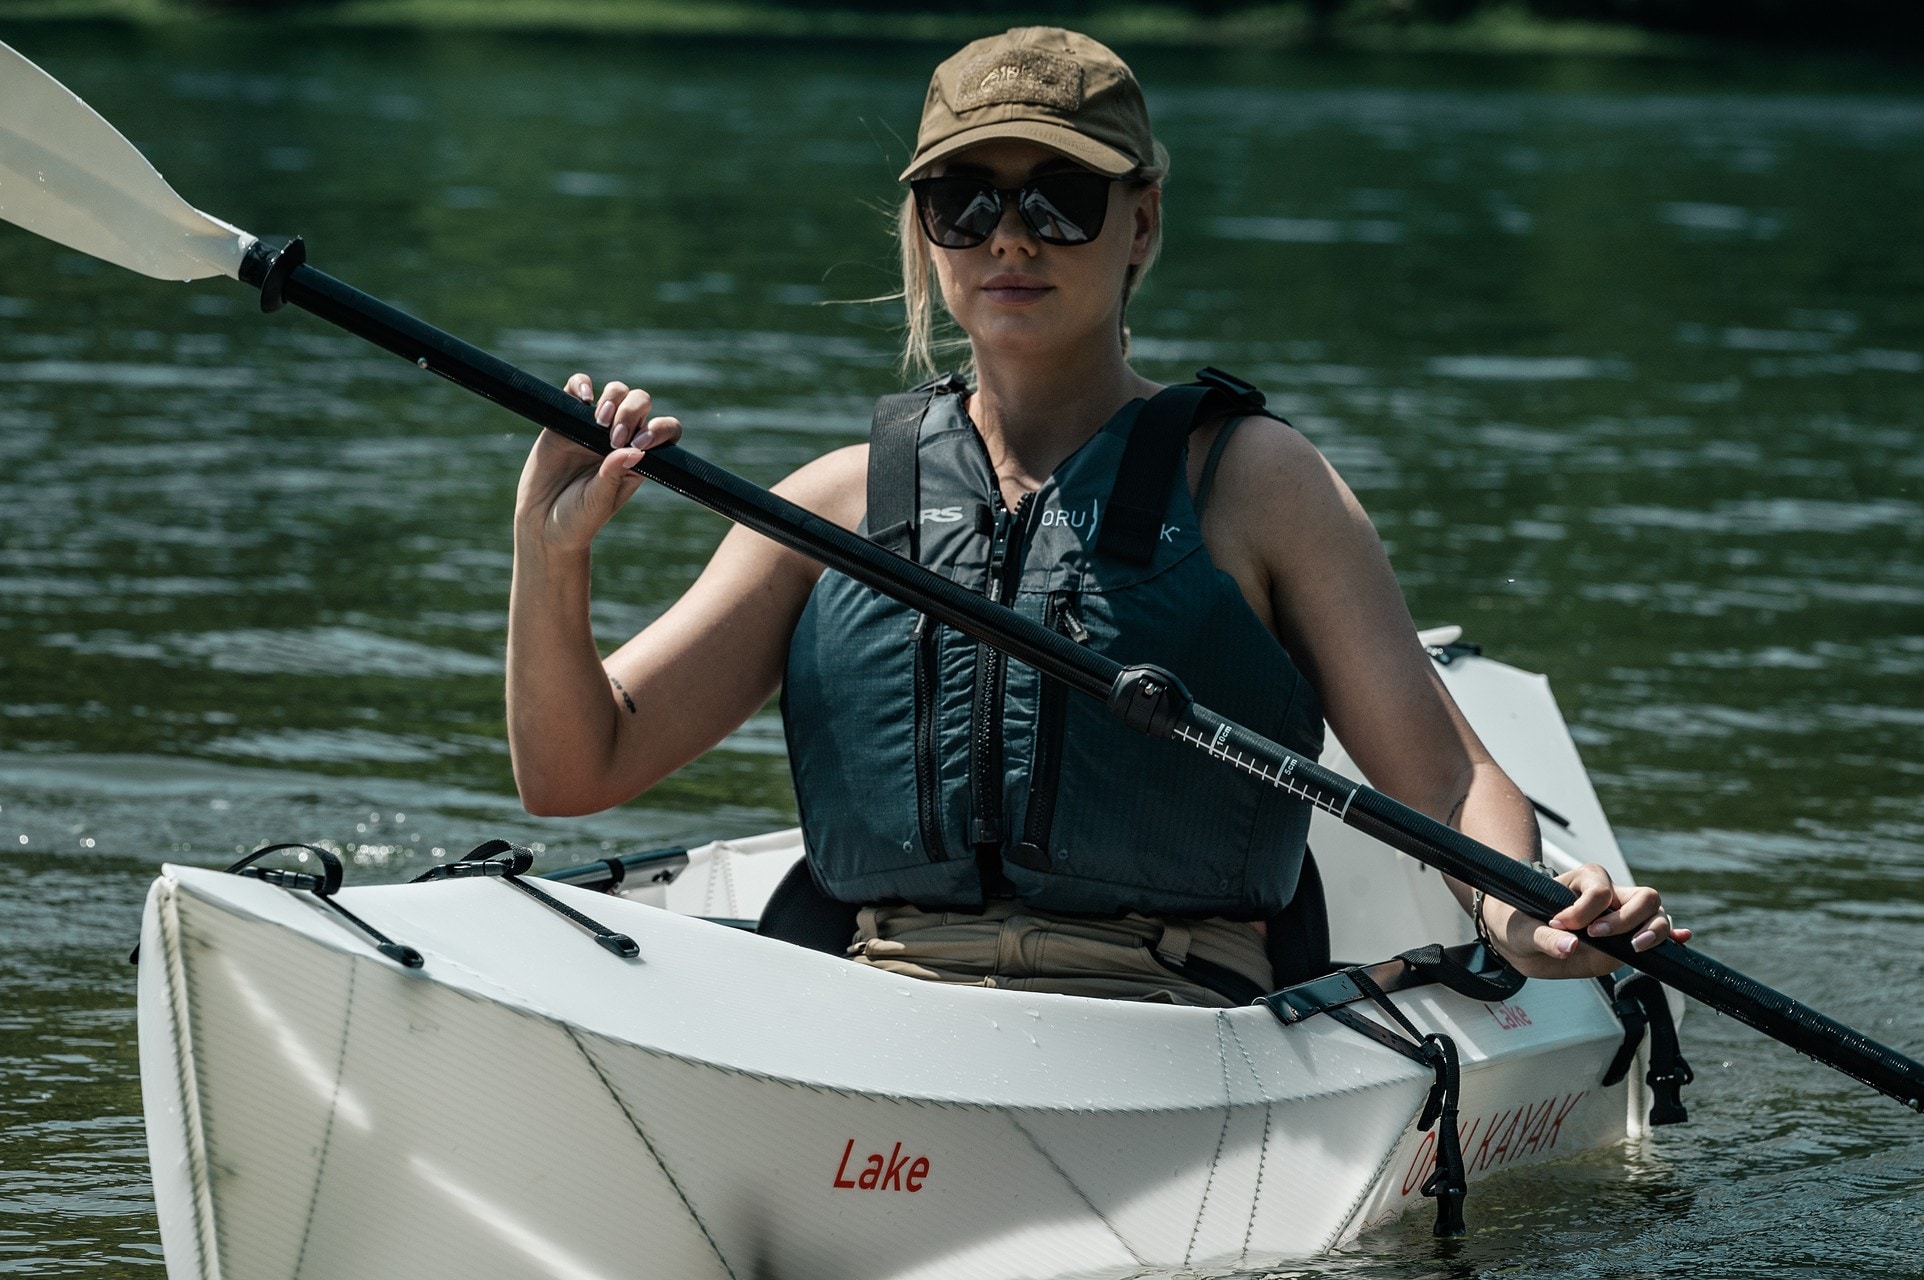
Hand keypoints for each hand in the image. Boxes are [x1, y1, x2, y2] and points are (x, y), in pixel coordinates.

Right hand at [513, 374, 682, 551]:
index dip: (660, 429)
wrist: (540, 523)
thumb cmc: (577, 519)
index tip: (641, 442)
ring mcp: (593, 426)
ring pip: (616, 392)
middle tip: (613, 439)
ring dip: (613, 399)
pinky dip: (581, 384)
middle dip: (632, 413)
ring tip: (599, 422)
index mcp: (639, 459)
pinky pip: (577, 388)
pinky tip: (584, 397)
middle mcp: (620, 438)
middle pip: (640, 403)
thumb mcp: (599, 501)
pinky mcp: (566, 418)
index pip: (664, 432)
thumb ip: (614, 475)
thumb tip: (636, 450)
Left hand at [1482, 863, 1691, 979]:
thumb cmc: (1519, 925)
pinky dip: (1670, 937)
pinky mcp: (1626, 940)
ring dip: (1652, 931)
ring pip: (1656, 914)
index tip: (1561, 924)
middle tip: (1597, 936)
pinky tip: (1679, 941)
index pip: (1600, 890)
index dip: (1584, 910)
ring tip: (1633, 949)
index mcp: (1583, 881)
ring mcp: (1622, 918)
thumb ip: (1545, 938)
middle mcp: (1609, 896)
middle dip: (1626, 918)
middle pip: (1643, 896)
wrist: (1519, 940)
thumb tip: (1571, 946)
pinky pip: (1657, 933)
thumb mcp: (1520, 932)